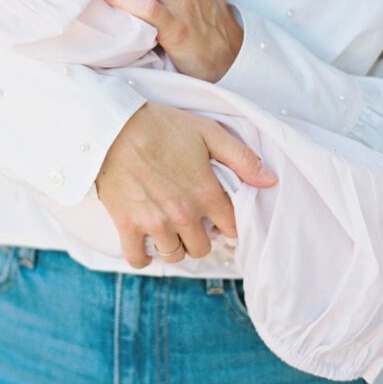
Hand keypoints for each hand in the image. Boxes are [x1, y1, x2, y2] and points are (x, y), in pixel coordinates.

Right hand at [96, 103, 276, 267]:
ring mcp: (155, 223)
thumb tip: (270, 181)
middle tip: (191, 221)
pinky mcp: (128, 224)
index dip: (226, 223)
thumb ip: (242, 158)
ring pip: (174, 255)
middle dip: (200, 237)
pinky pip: (138, 259)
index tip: (217, 216)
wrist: (111, 125)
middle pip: (202, 248)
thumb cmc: (160, 125)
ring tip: (169, 228)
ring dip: (174, 245)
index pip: (231, 229)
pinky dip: (143, 256)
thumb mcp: (207, 131)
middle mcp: (184, 215)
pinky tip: (145, 243)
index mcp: (206, 193)